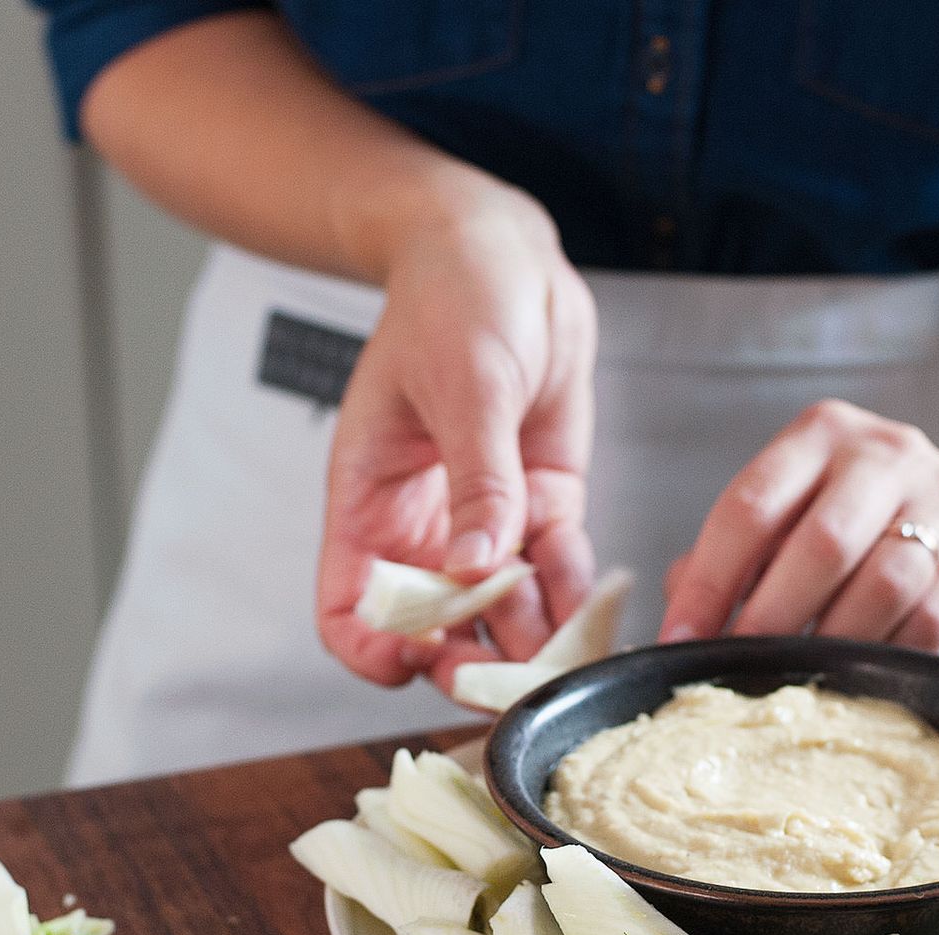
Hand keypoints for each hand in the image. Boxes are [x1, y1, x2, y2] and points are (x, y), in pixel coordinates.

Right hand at [316, 188, 597, 693]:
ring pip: (500, 612)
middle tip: (510, 676)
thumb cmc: (454, 301)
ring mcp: (483, 520)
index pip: (347, 608)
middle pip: (430, 628)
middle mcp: (422, 525)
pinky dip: (573, 594)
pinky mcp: (539, 505)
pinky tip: (590, 602)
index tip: (414, 661)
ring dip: (531, 637)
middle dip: (467, 658)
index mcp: (369, 501)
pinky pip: (555, 571)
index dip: (373, 649)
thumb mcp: (466, 388)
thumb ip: (477, 480)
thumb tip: (471, 567)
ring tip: (563, 649)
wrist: (505, 254)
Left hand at [659, 400, 938, 650]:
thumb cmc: (868, 530)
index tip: (680, 638)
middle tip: (739, 666)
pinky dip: (890, 652)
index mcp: (819, 437)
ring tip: (801, 676)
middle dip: (770, 616)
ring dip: (833, 640)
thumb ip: (732, 558)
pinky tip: (865, 673)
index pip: (749, 506)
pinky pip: (933, 616)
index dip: (709, 581)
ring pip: (882, 582)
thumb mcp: (795, 519)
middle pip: (819, 543)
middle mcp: (884, 455)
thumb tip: (678, 617)